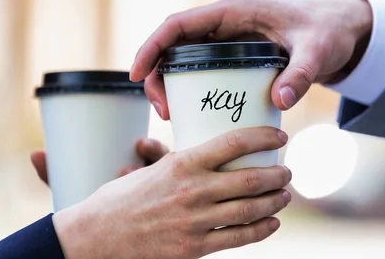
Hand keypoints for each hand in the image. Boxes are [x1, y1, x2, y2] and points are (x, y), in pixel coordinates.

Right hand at [52, 127, 291, 258]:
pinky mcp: (194, 248)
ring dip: (275, 201)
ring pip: (250, 209)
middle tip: (287, 170)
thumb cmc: (123, 198)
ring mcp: (196, 221)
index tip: (278, 136)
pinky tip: (272, 223)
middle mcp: (193, 190)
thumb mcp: (152, 170)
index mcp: (182, 163)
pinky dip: (261, 230)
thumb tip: (209, 153)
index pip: (233, 143)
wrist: (98, 236)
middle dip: (277, 174)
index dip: (262, 137)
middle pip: (250, 178)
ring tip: (285, 195)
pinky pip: (238, 238)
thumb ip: (183, 162)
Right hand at [130, 0, 372, 117]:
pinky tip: (190, 109)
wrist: (342, 30)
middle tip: (162, 110)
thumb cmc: (328, 31)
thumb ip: (301, 73)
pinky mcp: (234, 50)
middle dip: (157, 73)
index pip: (178, 24)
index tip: (135, 74)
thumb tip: (279, 101)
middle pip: (173, 43)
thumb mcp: (317, 51)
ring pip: (182, 55)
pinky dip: (187, 84)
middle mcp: (224, 21)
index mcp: (233, 11)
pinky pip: (198, 65)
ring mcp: (227, 36)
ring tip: (170, 113)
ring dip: (168, 81)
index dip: (152, 46)